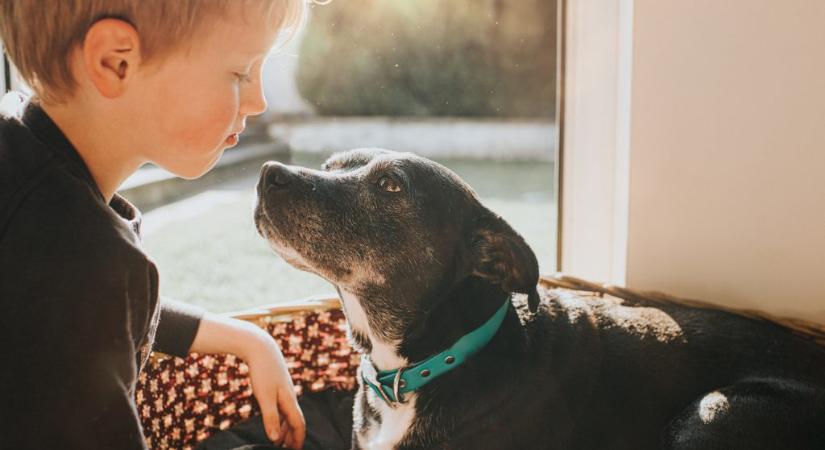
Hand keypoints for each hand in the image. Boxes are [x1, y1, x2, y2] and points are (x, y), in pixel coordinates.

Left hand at [189, 314, 305, 448]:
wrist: (261, 347)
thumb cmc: (263, 371)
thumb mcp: (264, 397)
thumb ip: (270, 418)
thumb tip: (275, 439)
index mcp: (289, 401)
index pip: (299, 424)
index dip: (298, 439)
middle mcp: (289, 396)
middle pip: (295, 420)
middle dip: (293, 436)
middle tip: (287, 449)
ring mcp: (283, 390)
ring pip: (288, 413)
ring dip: (285, 428)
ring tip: (279, 440)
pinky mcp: (276, 385)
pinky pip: (282, 406)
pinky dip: (280, 417)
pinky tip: (274, 419)